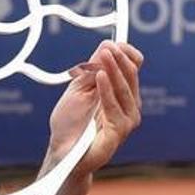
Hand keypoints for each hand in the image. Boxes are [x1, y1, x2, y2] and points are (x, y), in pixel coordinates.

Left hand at [47, 41, 143, 175]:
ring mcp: (127, 118)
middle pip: (131, 75)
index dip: (125, 54)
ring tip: (103, 57)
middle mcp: (128, 104)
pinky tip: (100, 77)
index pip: (133, 67)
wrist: (62, 150)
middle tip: (107, 48)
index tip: (110, 44)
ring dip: (114, 70)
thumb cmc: (71, 122)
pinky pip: (116, 107)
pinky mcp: (120, 131)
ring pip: (125, 88)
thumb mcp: (79, 88)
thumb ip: (92, 69)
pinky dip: (107, 90)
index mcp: (120, 92)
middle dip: (118, 59)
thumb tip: (107, 45)